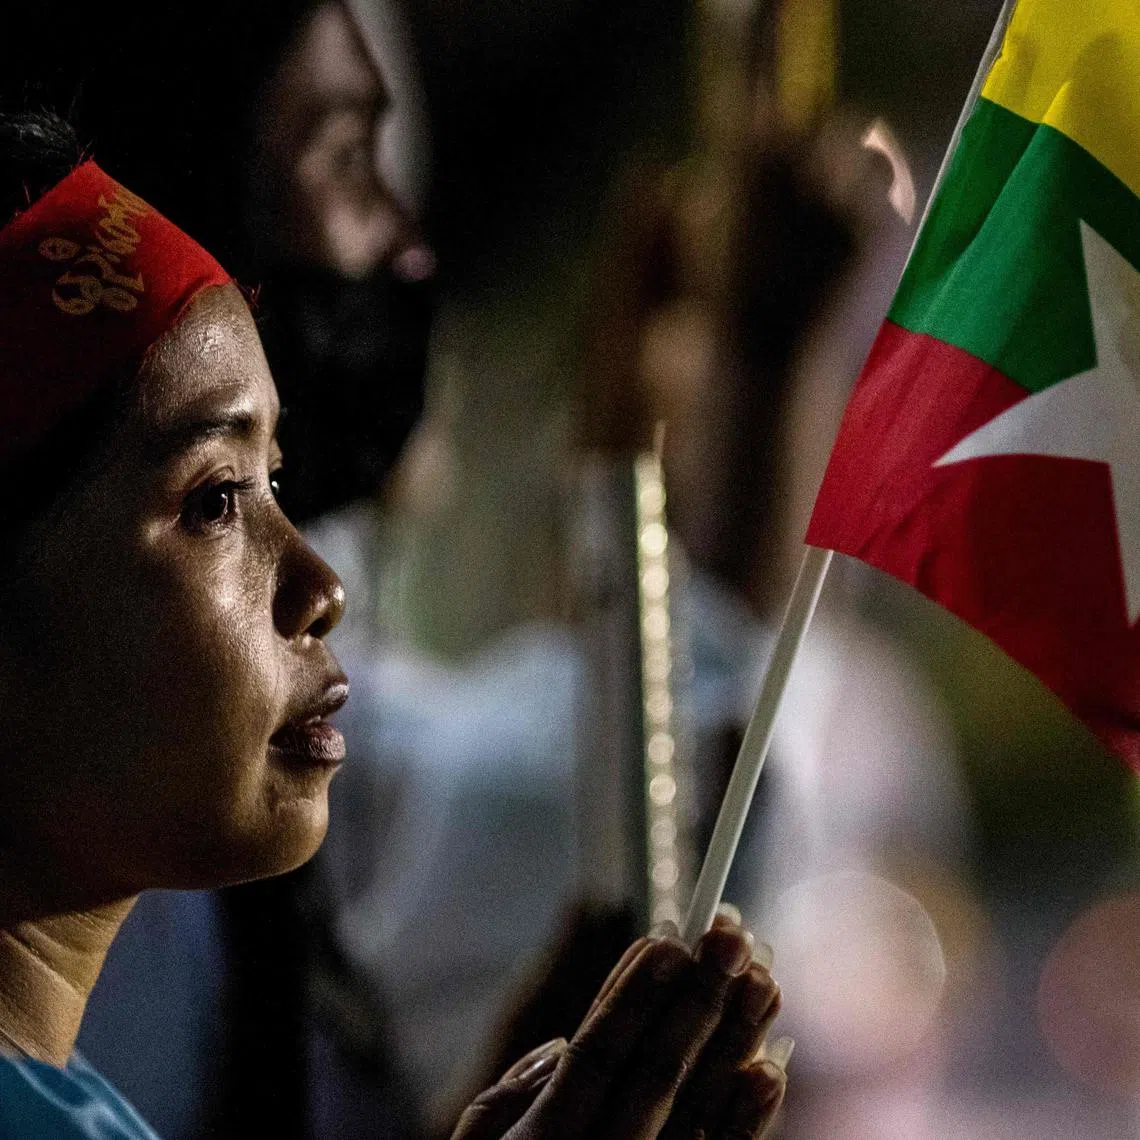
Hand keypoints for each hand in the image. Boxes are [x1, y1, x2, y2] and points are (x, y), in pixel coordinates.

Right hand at [452, 915, 784, 1139]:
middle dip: (699, 1000)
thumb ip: (506, 1097)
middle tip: (733, 938)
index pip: (597, 1053)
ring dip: (735, 1043)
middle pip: (657, 1073)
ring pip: (700, 1111)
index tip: (670, 939)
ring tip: (764, 983)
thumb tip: (561, 1045)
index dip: (635, 996)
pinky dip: (749, 1121)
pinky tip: (770, 1069)